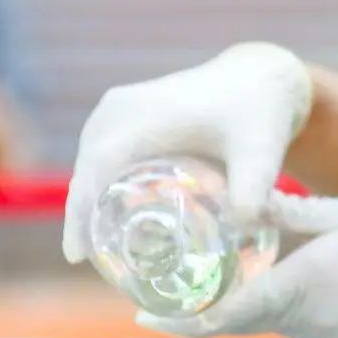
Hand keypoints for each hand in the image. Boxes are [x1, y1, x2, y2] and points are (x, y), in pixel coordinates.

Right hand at [62, 43, 312, 262]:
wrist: (261, 75)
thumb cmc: (260, 112)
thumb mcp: (260, 152)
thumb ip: (252, 188)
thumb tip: (244, 226)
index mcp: (144, 117)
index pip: (95, 170)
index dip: (81, 213)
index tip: (76, 256)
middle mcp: (121, 108)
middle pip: (85, 169)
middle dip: (81, 215)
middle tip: (90, 262)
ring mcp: (119, 107)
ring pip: (89, 161)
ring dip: (86, 199)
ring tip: (95, 247)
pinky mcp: (126, 112)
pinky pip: (100, 151)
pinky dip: (98, 181)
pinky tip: (109, 214)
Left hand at [137, 193, 337, 337]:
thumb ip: (290, 216)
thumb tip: (244, 204)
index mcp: (303, 286)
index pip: (225, 312)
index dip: (180, 318)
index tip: (143, 315)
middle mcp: (311, 326)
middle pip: (255, 313)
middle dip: (237, 293)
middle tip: (220, 268)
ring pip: (289, 320)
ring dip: (286, 295)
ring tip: (319, 261)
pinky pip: (320, 331)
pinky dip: (319, 308)